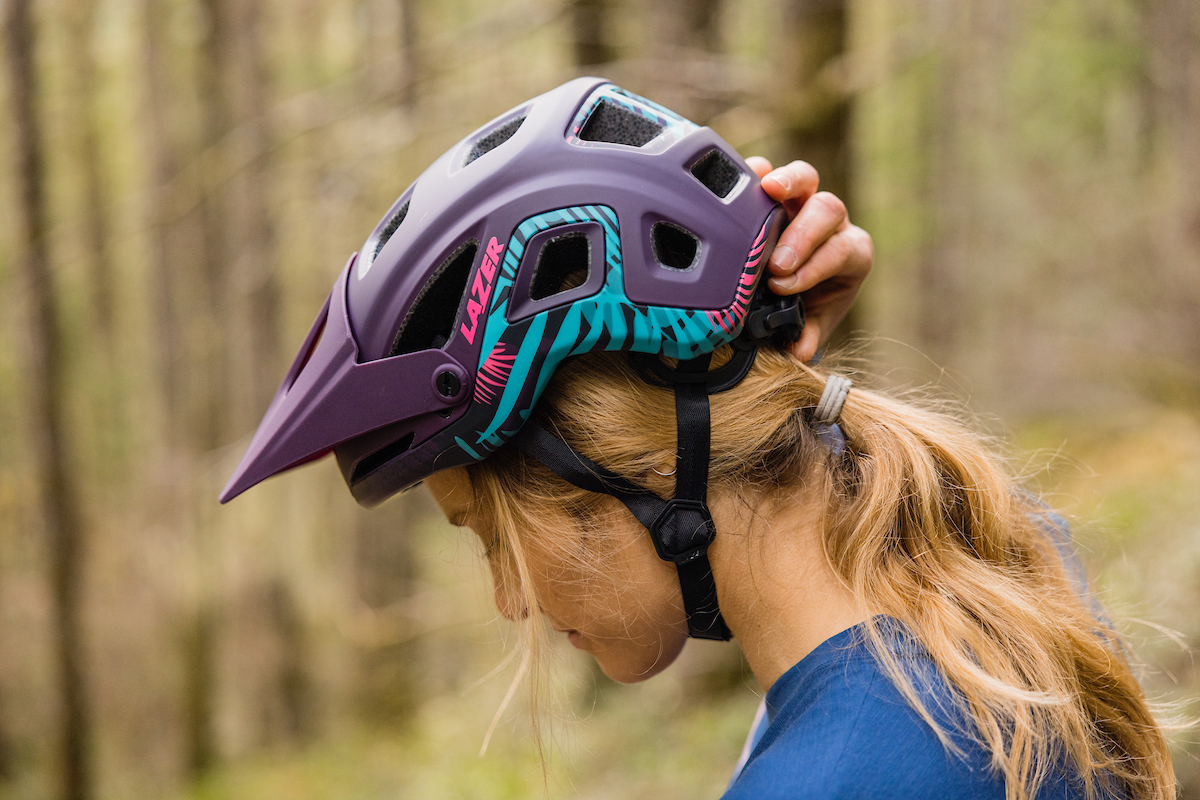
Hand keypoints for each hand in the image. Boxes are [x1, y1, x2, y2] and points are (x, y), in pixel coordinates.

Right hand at [745, 157, 872, 362]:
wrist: (794, 291)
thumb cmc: (806, 306)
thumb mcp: (809, 325)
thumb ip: (806, 336)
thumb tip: (797, 349)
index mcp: (850, 254)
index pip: (841, 251)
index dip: (815, 267)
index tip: (784, 286)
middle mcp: (831, 223)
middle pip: (828, 208)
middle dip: (801, 235)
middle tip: (774, 263)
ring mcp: (802, 201)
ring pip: (805, 178)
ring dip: (785, 182)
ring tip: (764, 190)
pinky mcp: (773, 191)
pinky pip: (768, 171)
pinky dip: (755, 172)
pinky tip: (736, 181)